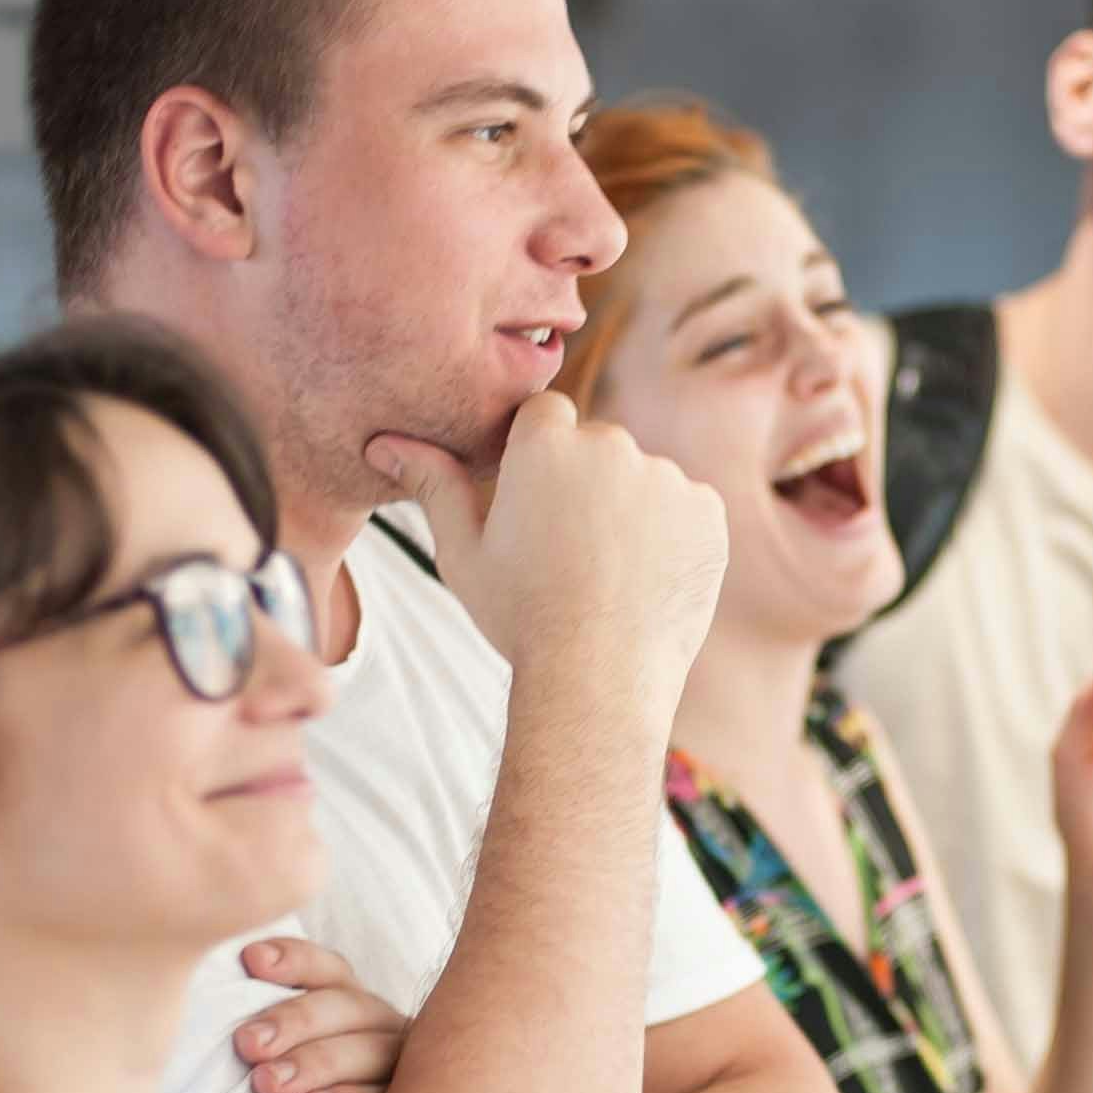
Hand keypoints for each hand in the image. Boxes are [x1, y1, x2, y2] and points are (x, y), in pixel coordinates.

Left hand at [230, 936, 412, 1092]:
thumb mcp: (266, 1058)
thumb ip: (256, 1033)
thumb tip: (218, 985)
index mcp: (346, 1003)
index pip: (325, 969)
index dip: (292, 960)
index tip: (251, 960)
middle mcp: (378, 1028)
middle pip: (345, 1007)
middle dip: (293, 1020)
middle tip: (247, 1043)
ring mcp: (399, 1068)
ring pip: (368, 1052)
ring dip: (315, 1063)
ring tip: (268, 1084)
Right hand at [367, 394, 727, 712]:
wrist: (598, 677)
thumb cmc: (520, 616)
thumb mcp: (463, 551)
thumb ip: (432, 484)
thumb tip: (385, 442)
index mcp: (546, 442)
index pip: (545, 414)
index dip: (539, 457)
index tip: (535, 503)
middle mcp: (611, 444)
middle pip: (597, 446)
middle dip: (586, 483)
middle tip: (569, 550)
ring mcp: (665, 476)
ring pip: (643, 479)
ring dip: (630, 510)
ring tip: (608, 574)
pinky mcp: (708, 511)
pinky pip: (686, 509)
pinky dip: (672, 536)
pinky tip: (645, 581)